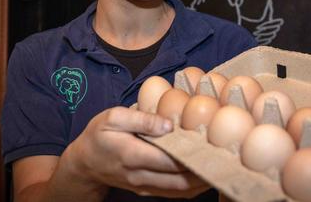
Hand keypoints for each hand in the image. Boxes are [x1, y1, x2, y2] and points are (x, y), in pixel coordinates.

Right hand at [65, 106, 209, 197]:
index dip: (192, 154)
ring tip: (222, 167)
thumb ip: (142, 119)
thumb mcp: (113, 117)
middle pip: (179, 180)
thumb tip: (169, 124)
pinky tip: (206, 174)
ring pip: (180, 191)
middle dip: (204, 171)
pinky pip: (175, 193)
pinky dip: (193, 187)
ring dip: (202, 182)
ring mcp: (144, 186)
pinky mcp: (148, 191)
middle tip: (227, 158)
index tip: (213, 143)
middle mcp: (140, 175)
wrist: (84, 163)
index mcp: (132, 154)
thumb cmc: (99, 135)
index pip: (169, 159)